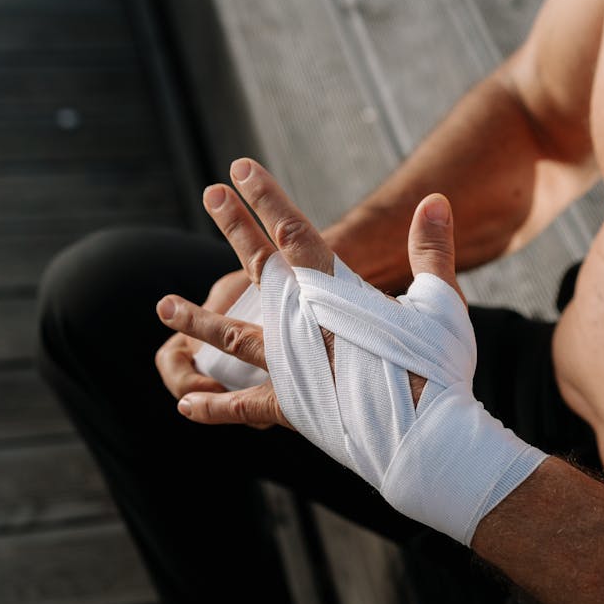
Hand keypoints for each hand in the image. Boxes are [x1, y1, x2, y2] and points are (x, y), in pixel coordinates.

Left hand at [156, 158, 462, 427]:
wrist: (427, 435)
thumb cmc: (438, 369)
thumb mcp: (441, 302)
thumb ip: (431, 250)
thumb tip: (435, 198)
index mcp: (336, 295)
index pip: (294, 233)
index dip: (267, 199)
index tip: (241, 168)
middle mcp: (302, 325)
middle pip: (258, 268)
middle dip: (236, 228)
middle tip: (210, 193)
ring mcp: (289, 367)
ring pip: (232, 336)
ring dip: (197, 319)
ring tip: (162, 306)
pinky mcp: (288, 408)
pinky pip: (242, 408)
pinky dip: (214, 408)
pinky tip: (184, 405)